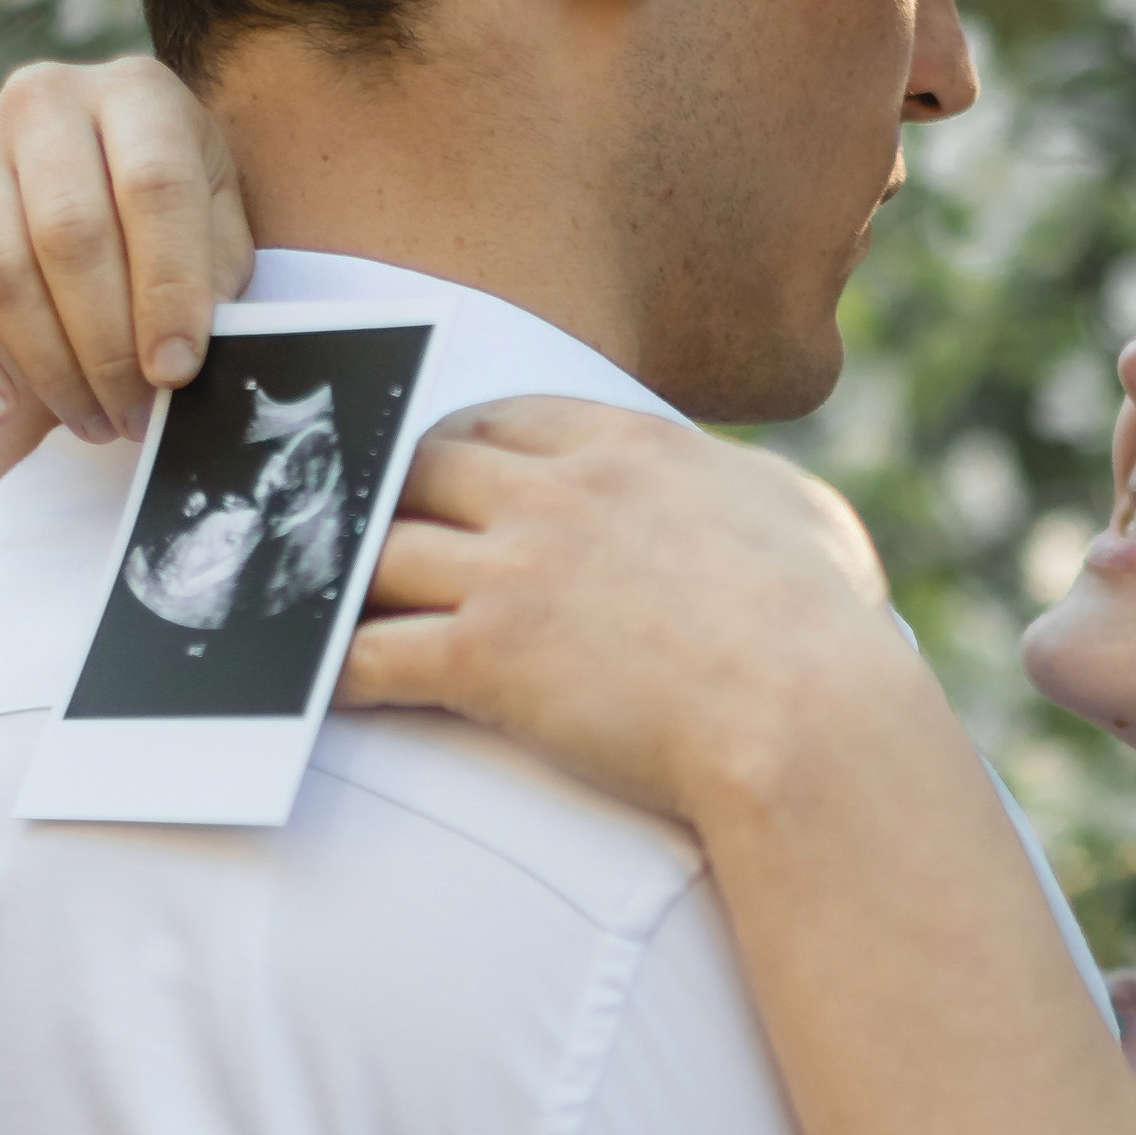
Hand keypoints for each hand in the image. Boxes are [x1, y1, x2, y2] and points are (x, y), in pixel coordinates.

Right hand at [0, 60, 251, 488]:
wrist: (89, 192)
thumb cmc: (169, 223)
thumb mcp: (217, 230)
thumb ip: (212, 277)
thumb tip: (179, 359)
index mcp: (137, 92)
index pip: (154, 187)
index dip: (168, 288)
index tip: (177, 373)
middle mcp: (44, 99)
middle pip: (70, 233)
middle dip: (107, 345)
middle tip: (134, 415)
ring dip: (47, 365)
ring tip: (93, 420)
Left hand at [341, 400, 908, 826]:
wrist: (809, 715)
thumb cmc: (827, 631)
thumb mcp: (806, 520)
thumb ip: (754, 493)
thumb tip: (764, 501)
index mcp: (629, 448)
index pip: (499, 419)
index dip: (454, 449)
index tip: (436, 478)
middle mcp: (559, 494)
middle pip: (419, 472)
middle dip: (385, 505)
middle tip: (357, 544)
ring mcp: (516, 571)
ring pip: (379, 555)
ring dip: (344, 586)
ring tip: (308, 613)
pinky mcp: (487, 656)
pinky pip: (369, 652)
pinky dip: (329, 668)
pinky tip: (311, 686)